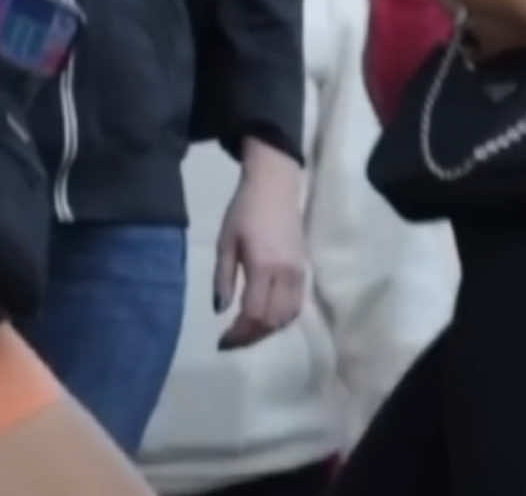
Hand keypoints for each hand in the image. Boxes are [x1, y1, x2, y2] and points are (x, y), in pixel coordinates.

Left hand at [213, 140, 305, 349]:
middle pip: (272, 320)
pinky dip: (281, 318)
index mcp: (263, 266)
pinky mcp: (305, 269)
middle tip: (232, 340)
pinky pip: (296, 305)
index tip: (222, 341)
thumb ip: (223, 278)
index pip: (254, 314)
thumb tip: (220, 311)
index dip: (238, 334)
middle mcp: (286, 274)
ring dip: (267, 330)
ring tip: (247, 331)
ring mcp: (299, 272)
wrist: (274, 185)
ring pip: (288, 317)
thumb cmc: (244, 210)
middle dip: (251, 336)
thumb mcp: (225, 241)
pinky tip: (265, 316)